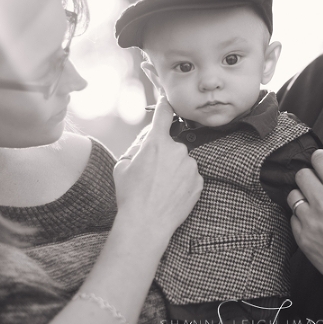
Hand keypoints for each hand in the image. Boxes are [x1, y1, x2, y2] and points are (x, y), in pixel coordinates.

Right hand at [112, 96, 201, 241]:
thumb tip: (147, 139)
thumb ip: (136, 146)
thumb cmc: (130, 195)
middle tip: (150, 174)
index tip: (167, 100)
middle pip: (171, 145)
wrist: (146, 223)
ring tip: (159, 188)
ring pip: (182, 162)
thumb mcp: (122, 165)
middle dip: (163, 154)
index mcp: (156, 142)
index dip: (164, 106)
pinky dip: (182, 182)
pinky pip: (190, 176)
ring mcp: (191, 166)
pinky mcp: (199, 181)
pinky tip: (170, 195)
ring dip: (173, 170)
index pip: (163, 115)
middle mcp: (177, 150)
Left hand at [287, 148, 322, 305]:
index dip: (321, 161)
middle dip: (310, 178)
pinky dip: (302, 219)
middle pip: (301, 174)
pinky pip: (292, 218)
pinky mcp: (302, 238)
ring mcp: (311, 221)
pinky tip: (316, 225)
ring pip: (293, 195)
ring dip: (303, 198)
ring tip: (317, 208)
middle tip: (320, 189)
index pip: (318, 158)